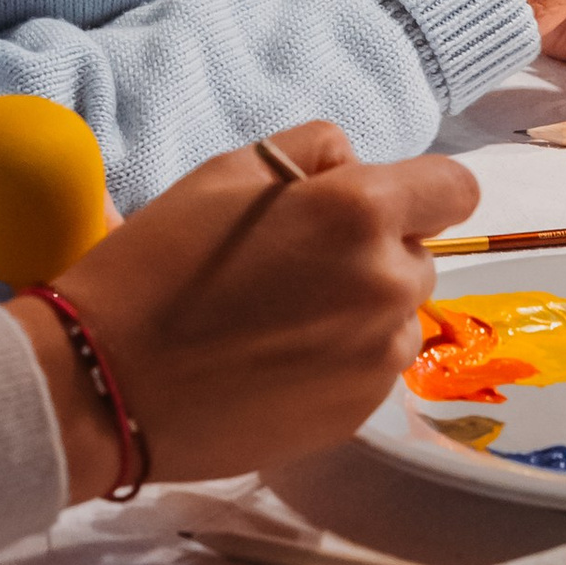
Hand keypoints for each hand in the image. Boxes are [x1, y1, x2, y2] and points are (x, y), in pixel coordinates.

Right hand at [12, 119, 477, 502]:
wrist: (110, 382)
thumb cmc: (159, 263)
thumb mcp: (227, 171)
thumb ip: (314, 151)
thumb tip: (357, 166)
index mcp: (360, 214)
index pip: (455, 188)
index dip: (418, 189)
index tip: (371, 204)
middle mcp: (387, 285)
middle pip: (418, 253)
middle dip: (374, 250)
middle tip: (293, 265)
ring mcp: (378, 358)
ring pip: (398, 314)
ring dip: (361, 308)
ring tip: (280, 319)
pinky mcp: (360, 413)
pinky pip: (374, 366)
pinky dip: (341, 358)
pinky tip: (275, 361)